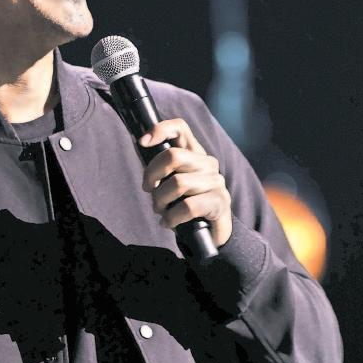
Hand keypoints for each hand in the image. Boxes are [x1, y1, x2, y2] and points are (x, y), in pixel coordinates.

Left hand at [140, 118, 232, 247]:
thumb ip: (161, 168)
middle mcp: (207, 163)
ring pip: (177, 183)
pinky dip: (172, 217)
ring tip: (160, 210)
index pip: (180, 128)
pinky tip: (168, 222)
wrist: (210, 234)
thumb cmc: (185, 205)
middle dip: (152, 175)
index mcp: (194, 153)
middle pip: (173, 156)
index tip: (142, 143)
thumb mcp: (170, 183)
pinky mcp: (219, 202)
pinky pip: (188, 207)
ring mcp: (216, 182)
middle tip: (149, 190)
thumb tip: (142, 148)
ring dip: (161, 201)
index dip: (159, 130)